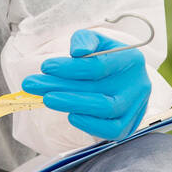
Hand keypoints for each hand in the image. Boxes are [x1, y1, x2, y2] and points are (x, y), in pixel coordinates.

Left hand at [21, 29, 151, 139]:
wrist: (121, 77)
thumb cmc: (104, 57)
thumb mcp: (95, 41)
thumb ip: (84, 40)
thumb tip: (77, 52)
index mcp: (131, 59)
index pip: (99, 66)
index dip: (70, 68)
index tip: (45, 67)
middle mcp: (138, 85)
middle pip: (98, 90)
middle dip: (61, 88)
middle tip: (33, 85)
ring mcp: (136, 107)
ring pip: (105, 110)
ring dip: (72, 105)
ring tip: (47, 99)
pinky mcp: (129, 125)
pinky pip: (111, 130)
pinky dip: (90, 125)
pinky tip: (71, 115)